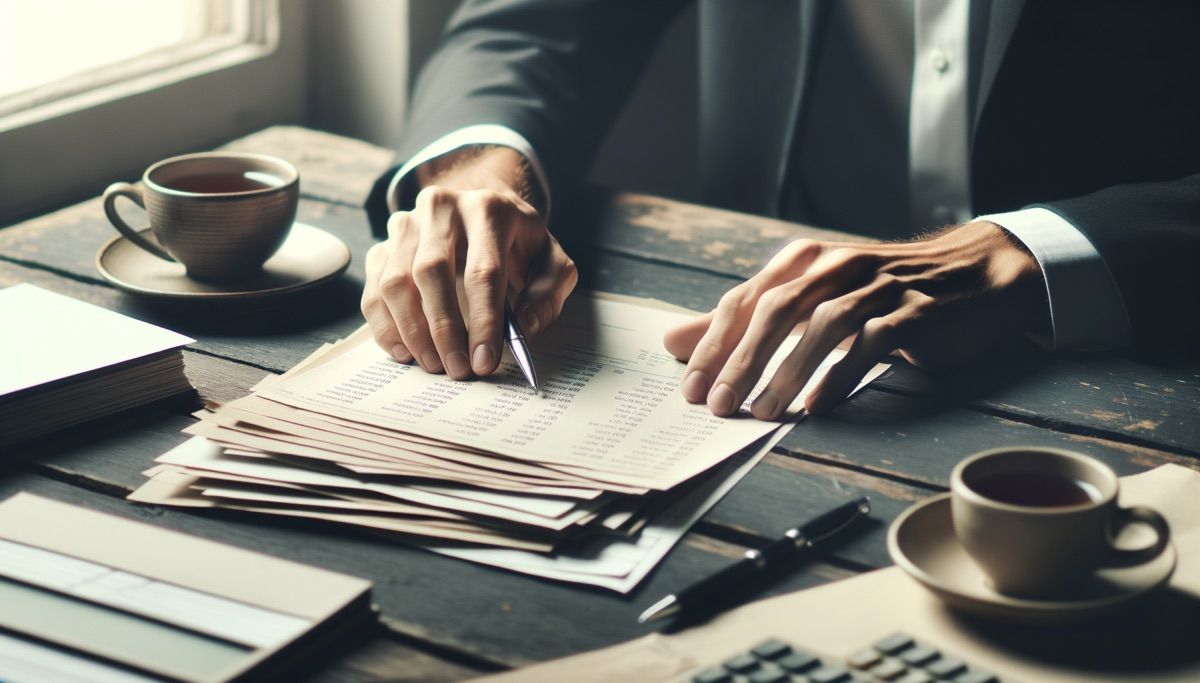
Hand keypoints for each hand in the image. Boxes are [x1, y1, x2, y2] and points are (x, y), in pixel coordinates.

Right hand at [361, 146, 576, 378]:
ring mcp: (406, 223)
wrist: (484, 212)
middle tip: (456, 369)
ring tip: (434, 364)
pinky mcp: (384, 243)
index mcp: (489, 210)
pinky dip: (385, 325)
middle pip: (431, 272)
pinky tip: (405, 351)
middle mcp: (442, 208)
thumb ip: (547, 295)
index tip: (484, 361)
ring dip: (412, 331)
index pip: (483, 271)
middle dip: (443, 329)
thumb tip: (523, 331)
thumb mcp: (550, 261)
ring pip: (396, 280)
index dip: (483, 321)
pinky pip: (375, 288)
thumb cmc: (519, 244)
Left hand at [662, 222, 1048, 417]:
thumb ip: (745, 321)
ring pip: (823, 325)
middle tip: (719, 406)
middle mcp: (838, 266)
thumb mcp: (811, 300)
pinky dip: (841, 374)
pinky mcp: (917, 312)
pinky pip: (872, 342)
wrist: (976, 276)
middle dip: (743, 360)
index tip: (690, 387)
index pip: (745, 299)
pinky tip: (818, 404)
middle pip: (778, 310)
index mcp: (806, 261)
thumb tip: (674, 341)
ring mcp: (880, 286)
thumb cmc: (881, 294)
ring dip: (788, 370)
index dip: (714, 343)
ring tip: (764, 411)